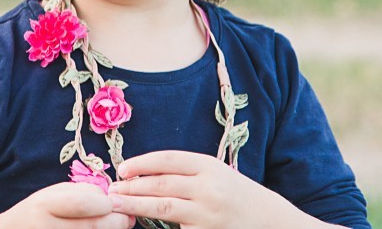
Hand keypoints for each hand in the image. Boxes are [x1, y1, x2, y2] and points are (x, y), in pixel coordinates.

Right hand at [0, 182, 134, 228]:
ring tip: (119, 225)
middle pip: (93, 226)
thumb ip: (83, 191)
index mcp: (45, 205)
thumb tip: (113, 199)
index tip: (112, 202)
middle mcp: (48, 228)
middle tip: (126, 216)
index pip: (83, 204)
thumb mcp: (53, 193)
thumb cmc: (38, 211)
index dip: (105, 203)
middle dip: (117, 220)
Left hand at [108, 151, 312, 228]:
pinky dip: (158, 226)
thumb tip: (144, 174)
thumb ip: (187, 173)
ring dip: (136, 206)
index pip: (168, 159)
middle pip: (161, 184)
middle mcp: (209, 188)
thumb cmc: (237, 195)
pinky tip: (142, 223)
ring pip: (163, 209)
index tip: (122, 168)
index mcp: (210, 166)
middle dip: (132, 187)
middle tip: (110, 190)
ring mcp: (208, 214)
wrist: (271, 222)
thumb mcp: (216, 175)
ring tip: (117, 204)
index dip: (142, 163)